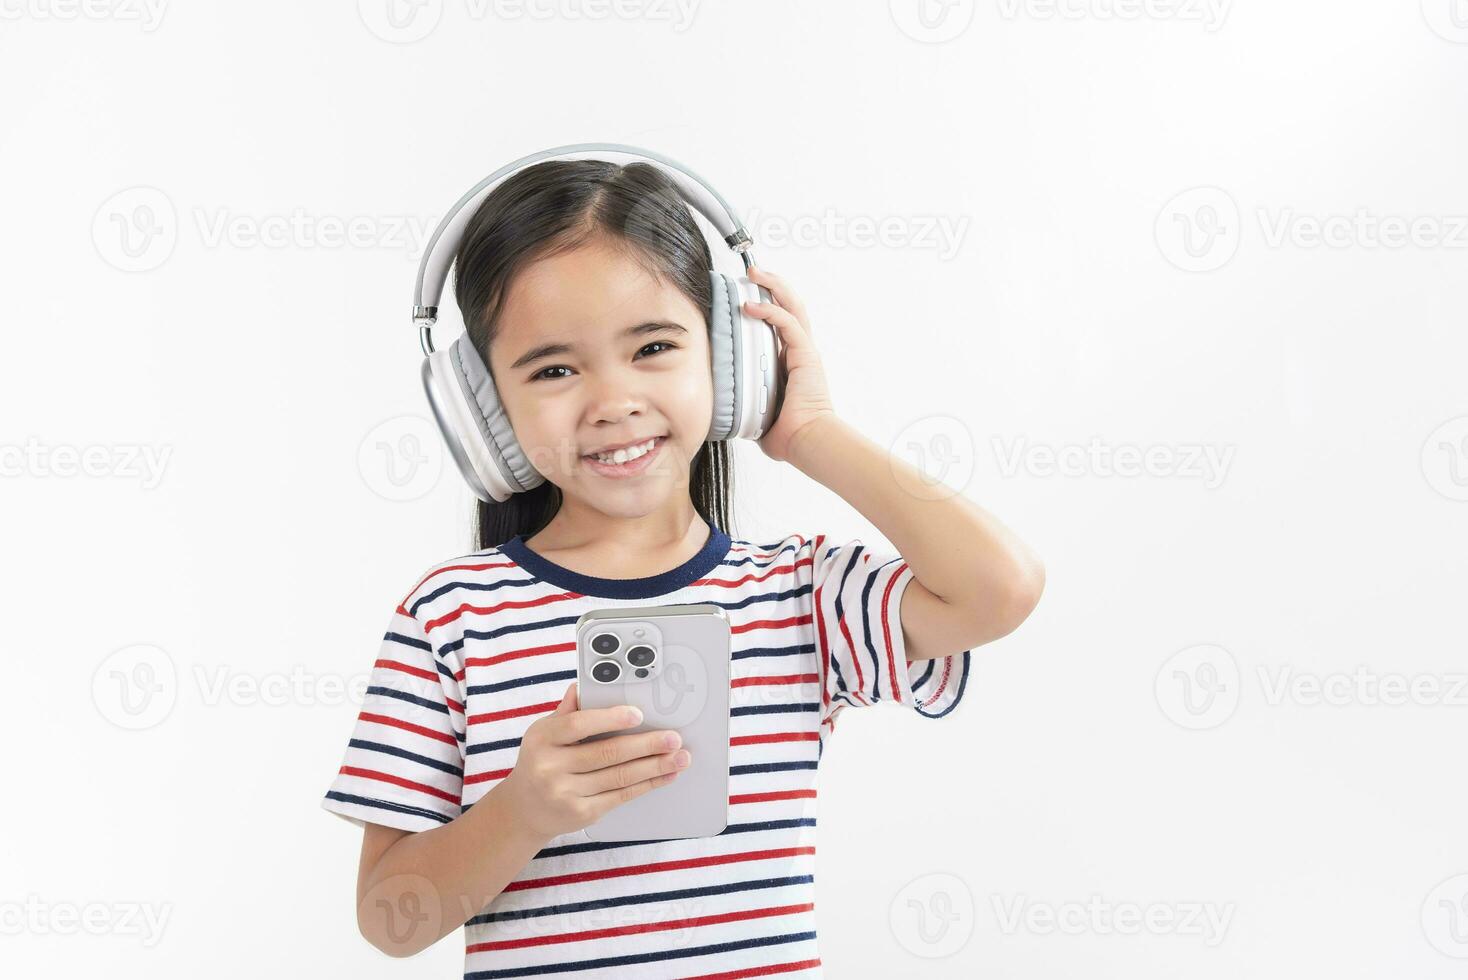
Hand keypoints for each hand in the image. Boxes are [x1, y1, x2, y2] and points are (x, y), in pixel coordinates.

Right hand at [495, 683, 690, 841]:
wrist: (525, 810)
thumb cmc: (541, 761)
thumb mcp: (545, 733)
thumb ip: (567, 712)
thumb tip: (582, 686)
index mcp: (543, 739)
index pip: (578, 725)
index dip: (610, 719)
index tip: (638, 714)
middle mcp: (551, 767)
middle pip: (607, 753)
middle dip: (646, 745)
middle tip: (674, 738)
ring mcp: (566, 793)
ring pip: (619, 777)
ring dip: (655, 767)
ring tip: (680, 757)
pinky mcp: (582, 813)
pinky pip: (621, 796)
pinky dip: (647, 785)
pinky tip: (665, 776)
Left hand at [744, 265, 836, 463]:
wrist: (806, 442)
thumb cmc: (788, 434)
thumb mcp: (757, 411)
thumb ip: (745, 400)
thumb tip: (722, 406)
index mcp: (790, 362)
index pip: (780, 324)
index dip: (767, 305)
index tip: (746, 295)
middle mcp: (800, 352)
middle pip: (790, 307)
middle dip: (771, 286)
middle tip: (752, 273)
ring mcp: (805, 352)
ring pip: (792, 307)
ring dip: (773, 287)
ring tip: (754, 274)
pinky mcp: (806, 355)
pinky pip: (788, 324)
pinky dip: (770, 312)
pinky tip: (752, 306)